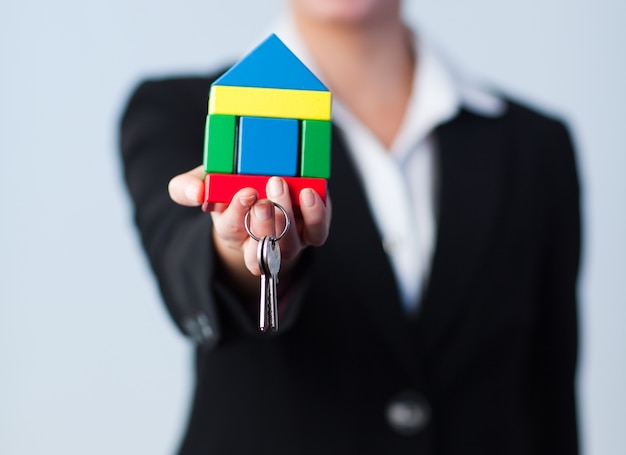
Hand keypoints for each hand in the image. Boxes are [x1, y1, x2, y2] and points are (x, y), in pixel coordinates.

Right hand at [168, 165, 331, 277]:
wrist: (267, 184)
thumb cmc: (233, 184)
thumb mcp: (208, 180)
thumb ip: (188, 186)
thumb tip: (194, 193)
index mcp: (232, 231)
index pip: (232, 230)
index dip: (238, 214)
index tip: (246, 192)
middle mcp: (260, 242)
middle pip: (260, 250)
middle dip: (263, 225)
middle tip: (265, 199)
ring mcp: (288, 240)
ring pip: (288, 246)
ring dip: (286, 219)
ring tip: (281, 186)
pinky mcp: (312, 231)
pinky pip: (317, 234)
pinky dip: (315, 216)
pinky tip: (309, 194)